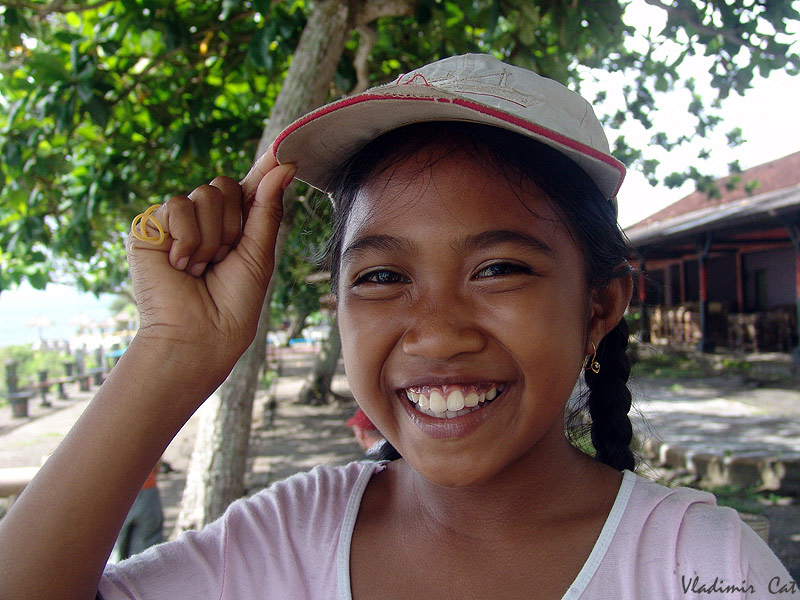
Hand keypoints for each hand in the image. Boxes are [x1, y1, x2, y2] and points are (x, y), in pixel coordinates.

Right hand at [126, 148, 295, 369]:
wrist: (200, 333)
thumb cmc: (234, 302)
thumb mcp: (259, 253)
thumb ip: (267, 209)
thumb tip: (284, 166)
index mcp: (234, 226)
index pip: (249, 188)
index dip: (264, 168)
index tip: (285, 151)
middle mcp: (205, 220)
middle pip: (225, 187)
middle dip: (232, 225)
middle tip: (222, 259)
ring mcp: (177, 223)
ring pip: (203, 196)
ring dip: (210, 237)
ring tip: (200, 267)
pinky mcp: (150, 228)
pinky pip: (176, 207)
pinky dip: (186, 240)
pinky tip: (179, 265)